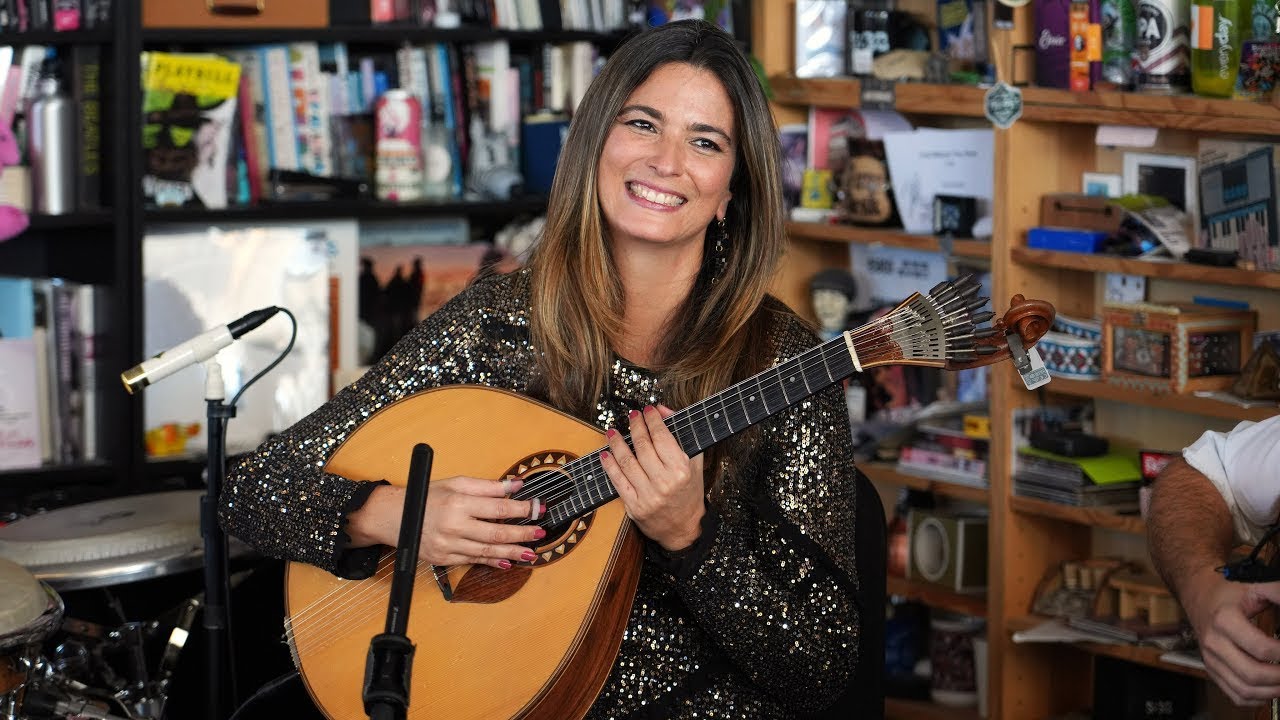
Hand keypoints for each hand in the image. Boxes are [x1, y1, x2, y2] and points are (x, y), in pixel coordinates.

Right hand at [418, 476, 546, 568]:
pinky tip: (507, 562)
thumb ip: (487, 486)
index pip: (499, 507)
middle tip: (540, 533)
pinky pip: (474, 560)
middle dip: (522, 534)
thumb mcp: (457, 484)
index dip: (522, 509)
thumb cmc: (428, 497)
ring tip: (530, 552)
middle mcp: (454, 526)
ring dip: (512, 552)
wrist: (396, 517)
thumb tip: (515, 485)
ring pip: (488, 551)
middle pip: (496, 532)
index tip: (538, 509)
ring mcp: (449, 545)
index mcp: (459, 503)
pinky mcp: (444, 558)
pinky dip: (492, 562)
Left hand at [601, 404, 705, 551]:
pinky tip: (605, 454)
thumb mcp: (693, 461)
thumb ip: (680, 432)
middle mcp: (665, 482)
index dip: (652, 420)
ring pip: (627, 462)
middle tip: (631, 416)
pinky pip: (617, 481)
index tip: (647, 410)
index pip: (662, 437)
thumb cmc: (689, 490)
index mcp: (681, 470)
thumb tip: (662, 409)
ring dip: (616, 443)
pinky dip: (609, 466)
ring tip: (612, 431)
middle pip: (643, 446)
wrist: (683, 527)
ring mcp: (648, 495)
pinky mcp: (634, 507)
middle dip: (635, 426)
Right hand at [1183, 569, 1279, 704]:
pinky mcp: (1212, 670)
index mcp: (1224, 621)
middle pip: (1253, 674)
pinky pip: (1236, 695)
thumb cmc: (1228, 592)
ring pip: (1244, 690)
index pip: (1262, 649)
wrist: (1199, 595)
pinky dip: (1257, 698)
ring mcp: (1211, 659)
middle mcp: (1214, 643)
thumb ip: (1277, 592)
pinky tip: (1270, 688)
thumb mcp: (1254, 585)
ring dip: (1272, 691)